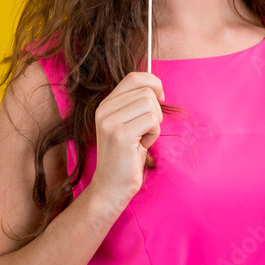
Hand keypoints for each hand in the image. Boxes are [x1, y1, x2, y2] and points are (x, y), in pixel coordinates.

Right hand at [90, 71, 164, 202]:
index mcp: (105, 105)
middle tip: (146, 130)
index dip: (153, 83)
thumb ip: (135, 105)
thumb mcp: (127, 125)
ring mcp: (110, 122)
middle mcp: (104, 110)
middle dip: (156, 111)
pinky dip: (154, 134)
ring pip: (151, 105)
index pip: (134, 77)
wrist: (110, 187)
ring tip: (143, 139)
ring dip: (155, 124)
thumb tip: (156, 86)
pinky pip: (152, 120)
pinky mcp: (121, 135)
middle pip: (146, 92)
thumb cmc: (125, 157)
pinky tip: (143, 145)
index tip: (161, 98)